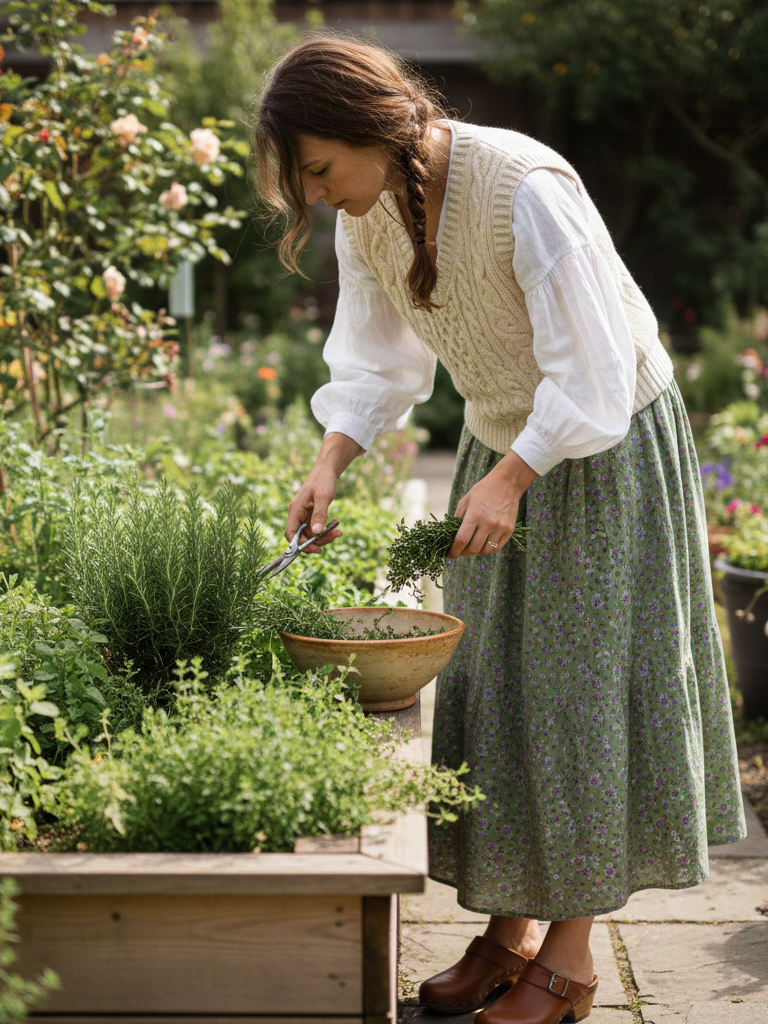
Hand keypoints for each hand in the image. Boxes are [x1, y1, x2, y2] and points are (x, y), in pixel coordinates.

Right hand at [284, 432, 363, 553]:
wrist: (327, 469)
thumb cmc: (323, 480)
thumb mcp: (323, 497)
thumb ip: (319, 515)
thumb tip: (317, 533)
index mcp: (295, 510)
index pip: (290, 534)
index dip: (300, 545)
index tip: (316, 549)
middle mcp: (297, 515)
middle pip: (302, 537)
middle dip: (317, 540)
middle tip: (334, 537)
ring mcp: (305, 516)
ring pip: (311, 534)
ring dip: (324, 536)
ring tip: (338, 531)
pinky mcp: (312, 515)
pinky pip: (317, 528)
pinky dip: (326, 529)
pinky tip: (335, 524)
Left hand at [448, 450, 536, 557]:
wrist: (507, 483)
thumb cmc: (483, 491)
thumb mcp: (465, 501)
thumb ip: (457, 519)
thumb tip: (450, 536)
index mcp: (474, 515)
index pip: (461, 540)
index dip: (453, 551)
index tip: (449, 554)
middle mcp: (488, 523)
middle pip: (473, 549)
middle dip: (462, 553)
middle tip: (458, 551)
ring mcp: (500, 528)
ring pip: (485, 551)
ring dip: (475, 553)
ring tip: (471, 547)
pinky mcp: (509, 530)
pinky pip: (496, 548)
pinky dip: (487, 550)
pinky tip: (482, 545)